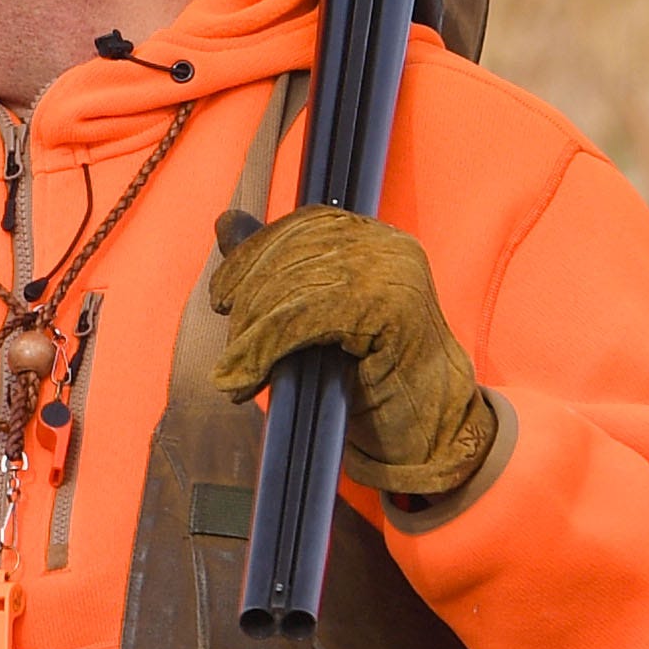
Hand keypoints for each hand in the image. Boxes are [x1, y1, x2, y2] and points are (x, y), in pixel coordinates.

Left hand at [208, 204, 495, 496]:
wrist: (428, 425)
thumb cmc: (368, 372)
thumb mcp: (314, 311)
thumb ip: (274, 266)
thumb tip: (225, 222)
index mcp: (373, 236)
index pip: (303, 226)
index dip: (252, 256)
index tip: (220, 296)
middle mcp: (389, 245)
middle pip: (295, 255)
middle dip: (249, 301)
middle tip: (230, 349)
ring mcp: (395, 274)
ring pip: (296, 288)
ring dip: (251, 335)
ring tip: (233, 376)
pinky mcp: (393, 309)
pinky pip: (307, 318)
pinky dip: (266, 349)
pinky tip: (248, 380)